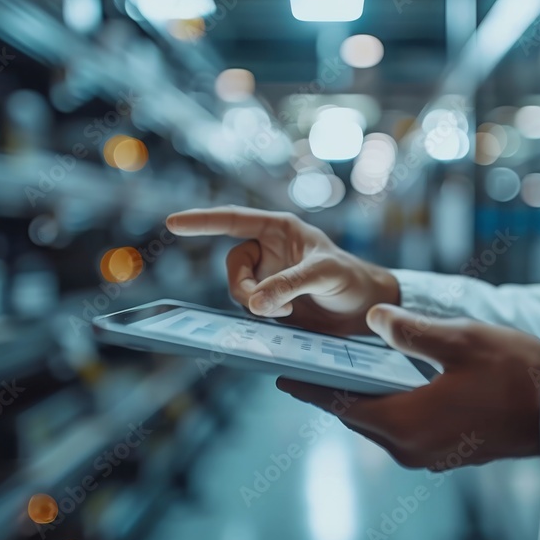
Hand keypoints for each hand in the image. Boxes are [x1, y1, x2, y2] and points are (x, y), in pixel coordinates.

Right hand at [166, 206, 398, 335]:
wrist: (366, 310)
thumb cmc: (352, 279)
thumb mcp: (325, 275)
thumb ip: (290, 284)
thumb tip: (256, 303)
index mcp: (279, 229)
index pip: (232, 220)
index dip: (202, 221)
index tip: (173, 223)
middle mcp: (269, 250)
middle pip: (232, 266)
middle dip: (243, 288)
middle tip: (268, 307)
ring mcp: (268, 277)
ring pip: (238, 290)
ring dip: (255, 304)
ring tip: (287, 313)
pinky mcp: (270, 301)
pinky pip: (249, 308)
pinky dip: (260, 316)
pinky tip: (286, 319)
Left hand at [277, 304, 539, 468]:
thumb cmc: (514, 374)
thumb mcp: (458, 340)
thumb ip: (410, 331)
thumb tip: (372, 319)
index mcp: (405, 422)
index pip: (341, 404)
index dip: (309, 388)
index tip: (282, 376)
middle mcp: (410, 448)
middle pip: (357, 417)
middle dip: (334, 391)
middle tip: (310, 365)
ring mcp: (430, 456)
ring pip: (380, 425)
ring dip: (362, 400)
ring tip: (345, 373)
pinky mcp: (447, 454)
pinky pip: (402, 431)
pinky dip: (388, 409)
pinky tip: (390, 387)